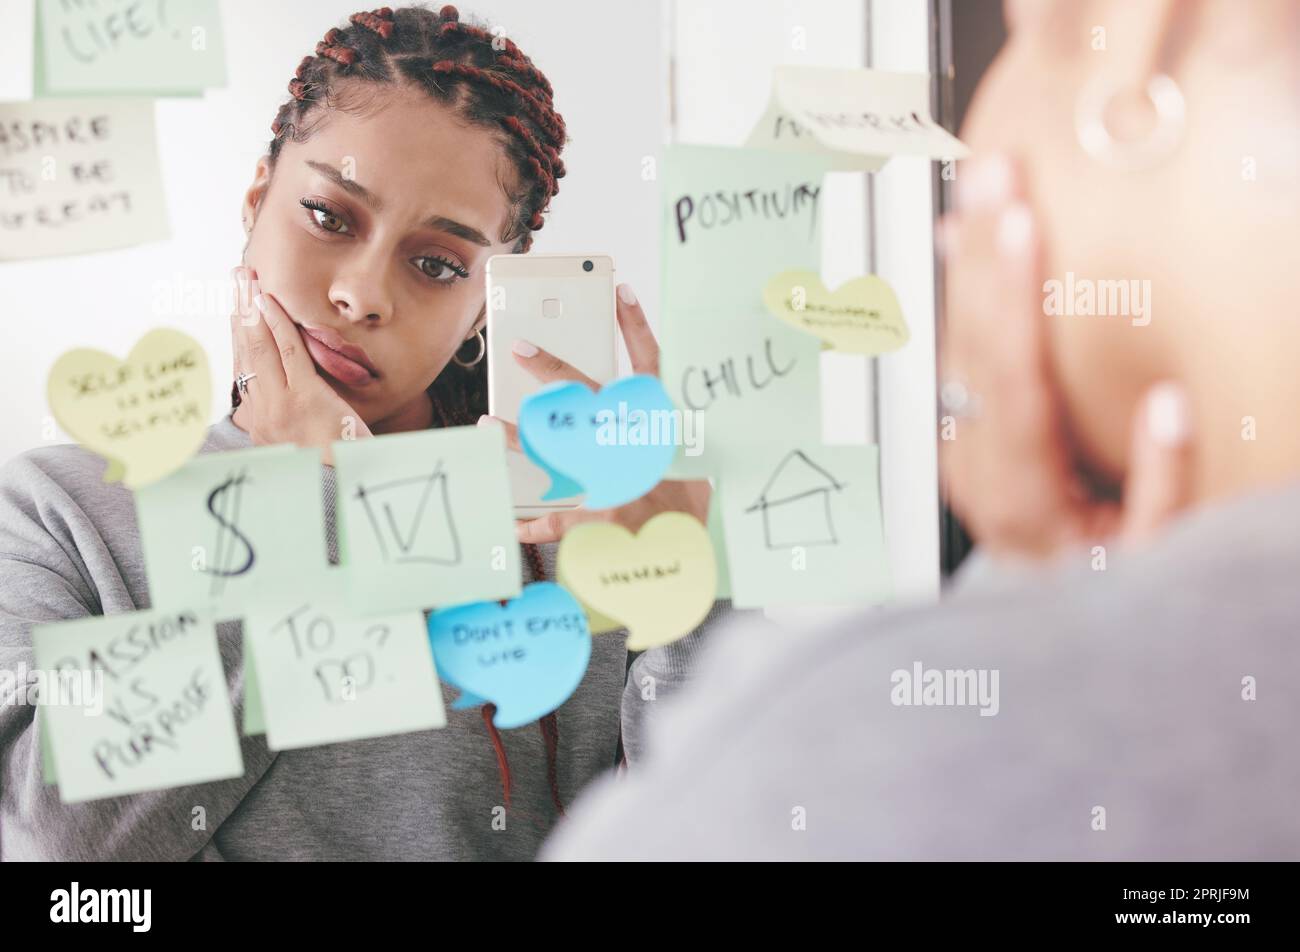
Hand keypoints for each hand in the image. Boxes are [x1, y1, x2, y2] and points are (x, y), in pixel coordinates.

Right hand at [230, 266, 372, 464]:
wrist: (351, 480)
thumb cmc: (335, 457)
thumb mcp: (298, 438)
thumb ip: (279, 415)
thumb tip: (261, 400)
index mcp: (259, 421)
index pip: (242, 366)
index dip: (237, 331)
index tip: (234, 304)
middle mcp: (262, 413)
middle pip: (245, 351)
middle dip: (239, 309)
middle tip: (236, 277)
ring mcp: (280, 405)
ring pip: (259, 348)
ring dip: (251, 308)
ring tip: (246, 279)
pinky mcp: (304, 398)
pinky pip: (287, 353)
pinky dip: (276, 324)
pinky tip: (269, 302)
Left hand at [484, 283, 710, 543]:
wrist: (694, 543)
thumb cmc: (690, 498)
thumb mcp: (689, 456)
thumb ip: (665, 430)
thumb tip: (646, 412)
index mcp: (659, 421)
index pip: (651, 363)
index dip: (636, 326)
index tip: (621, 293)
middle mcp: (633, 439)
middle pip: (587, 394)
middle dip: (551, 369)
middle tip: (521, 349)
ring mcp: (614, 471)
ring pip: (557, 448)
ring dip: (520, 437)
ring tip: (489, 424)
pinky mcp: (600, 510)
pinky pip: (559, 516)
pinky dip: (535, 524)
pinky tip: (513, 525)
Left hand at [938, 155, 1193, 559]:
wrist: (1049, 616)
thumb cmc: (1100, 583)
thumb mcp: (1149, 558)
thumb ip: (1163, 490)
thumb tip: (1170, 406)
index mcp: (1020, 493)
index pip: (1012, 379)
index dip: (1013, 296)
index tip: (1019, 222)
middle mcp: (976, 466)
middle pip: (973, 347)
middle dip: (982, 253)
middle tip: (992, 172)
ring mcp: (959, 449)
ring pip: (954, 342)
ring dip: (965, 264)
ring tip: (976, 189)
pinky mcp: (958, 436)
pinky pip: (952, 351)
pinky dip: (958, 295)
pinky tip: (962, 244)